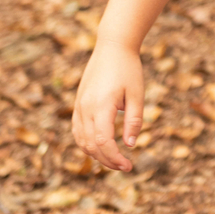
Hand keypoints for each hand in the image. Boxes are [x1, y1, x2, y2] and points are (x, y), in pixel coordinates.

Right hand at [72, 39, 144, 172]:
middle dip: (107, 160)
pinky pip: (77, 131)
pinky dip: (87, 143)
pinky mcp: (78, 104)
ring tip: (115, 160)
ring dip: (96, 155)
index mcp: (101, 105)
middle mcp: (85, 108)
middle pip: (91, 145)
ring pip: (81, 141)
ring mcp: (79, 106)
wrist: (112, 47)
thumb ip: (134, 121)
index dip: (114, 158)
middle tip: (126, 166)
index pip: (103, 141)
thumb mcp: (137, 94)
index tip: (129, 166)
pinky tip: (101, 148)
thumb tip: (130, 144)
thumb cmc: (128, 69)